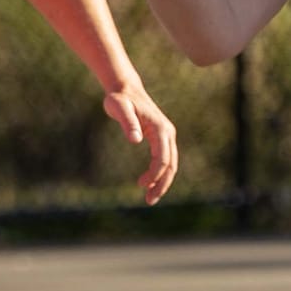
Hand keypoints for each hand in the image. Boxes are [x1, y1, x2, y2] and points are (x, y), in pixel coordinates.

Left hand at [102, 80, 178, 204]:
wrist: (126, 89)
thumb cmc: (120, 99)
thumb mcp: (119, 108)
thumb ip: (127, 123)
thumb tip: (135, 140)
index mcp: (161, 129)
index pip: (162, 158)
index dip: (154, 174)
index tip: (140, 185)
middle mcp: (168, 133)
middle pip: (171, 164)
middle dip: (162, 184)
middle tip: (149, 200)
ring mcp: (167, 135)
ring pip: (171, 163)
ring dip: (163, 181)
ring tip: (150, 197)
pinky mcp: (162, 137)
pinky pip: (166, 159)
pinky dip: (160, 173)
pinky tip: (150, 182)